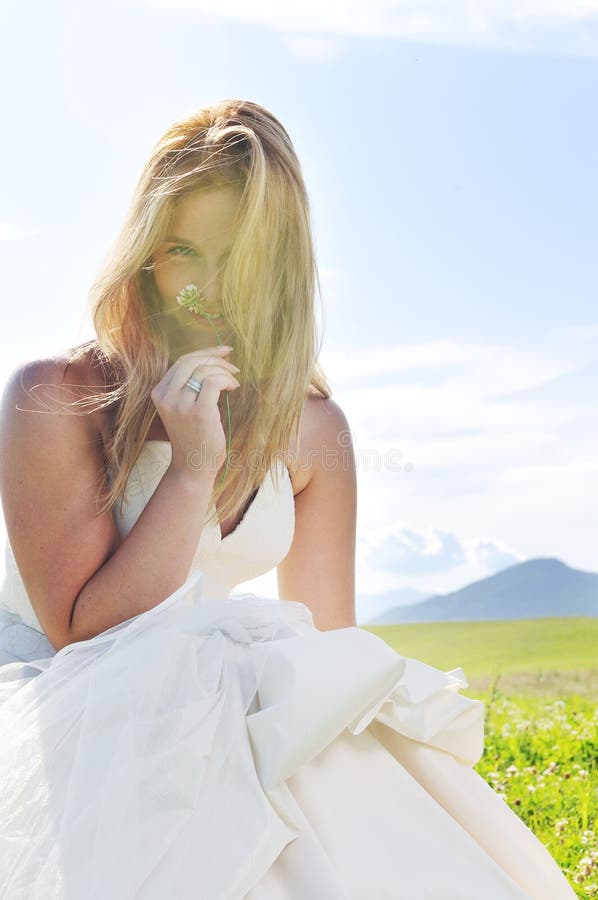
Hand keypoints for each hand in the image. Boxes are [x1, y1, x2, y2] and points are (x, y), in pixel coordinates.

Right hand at [150, 346, 239, 478]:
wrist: (193, 466)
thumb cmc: (194, 437)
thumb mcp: (184, 407)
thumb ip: (189, 386)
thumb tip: (212, 359)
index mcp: (159, 392)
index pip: (182, 361)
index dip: (205, 352)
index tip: (224, 352)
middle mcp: (166, 396)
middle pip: (192, 361)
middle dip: (216, 358)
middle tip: (233, 366)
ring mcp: (180, 404)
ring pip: (205, 370)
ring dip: (225, 371)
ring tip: (234, 381)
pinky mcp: (198, 412)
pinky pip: (214, 382)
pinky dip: (227, 380)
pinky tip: (233, 388)